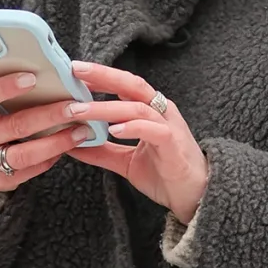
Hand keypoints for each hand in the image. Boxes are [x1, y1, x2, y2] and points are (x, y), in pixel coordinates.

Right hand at [0, 71, 102, 193]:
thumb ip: (2, 93)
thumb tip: (44, 75)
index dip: (6, 87)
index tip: (32, 78)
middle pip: (15, 126)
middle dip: (49, 116)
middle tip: (75, 107)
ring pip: (26, 154)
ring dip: (58, 142)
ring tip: (81, 131)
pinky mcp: (2, 182)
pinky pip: (32, 170)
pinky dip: (52, 156)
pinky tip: (68, 145)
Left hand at [65, 62, 208, 225]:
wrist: (195, 196)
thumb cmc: (165, 174)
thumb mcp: (126, 161)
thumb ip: (102, 151)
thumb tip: (71, 145)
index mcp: (150, 111)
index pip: (123, 86)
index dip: (100, 76)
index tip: (74, 72)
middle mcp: (160, 112)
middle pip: (131, 85)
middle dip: (103, 76)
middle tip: (75, 71)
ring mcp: (169, 126)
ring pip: (136, 108)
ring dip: (106, 108)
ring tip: (80, 110)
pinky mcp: (173, 144)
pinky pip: (153, 130)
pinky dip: (132, 127)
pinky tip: (113, 130)